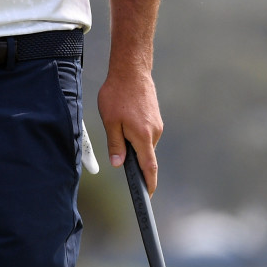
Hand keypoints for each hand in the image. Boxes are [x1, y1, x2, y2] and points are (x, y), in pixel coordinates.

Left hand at [98, 66, 162, 193]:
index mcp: (143, 136)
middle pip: (145, 155)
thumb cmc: (117, 94)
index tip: (147, 196)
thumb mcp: (110, 121)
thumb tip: (119, 164)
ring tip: (118, 124)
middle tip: (118, 151)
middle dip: (133, 157)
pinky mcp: (155, 117)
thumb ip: (115, 144)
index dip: (149, 183)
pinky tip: (125, 119)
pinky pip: (146, 132)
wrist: (131, 70)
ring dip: (132, 141)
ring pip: (144, 142)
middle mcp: (154, 132)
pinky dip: (136, 133)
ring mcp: (157, 124)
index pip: (149, 167)